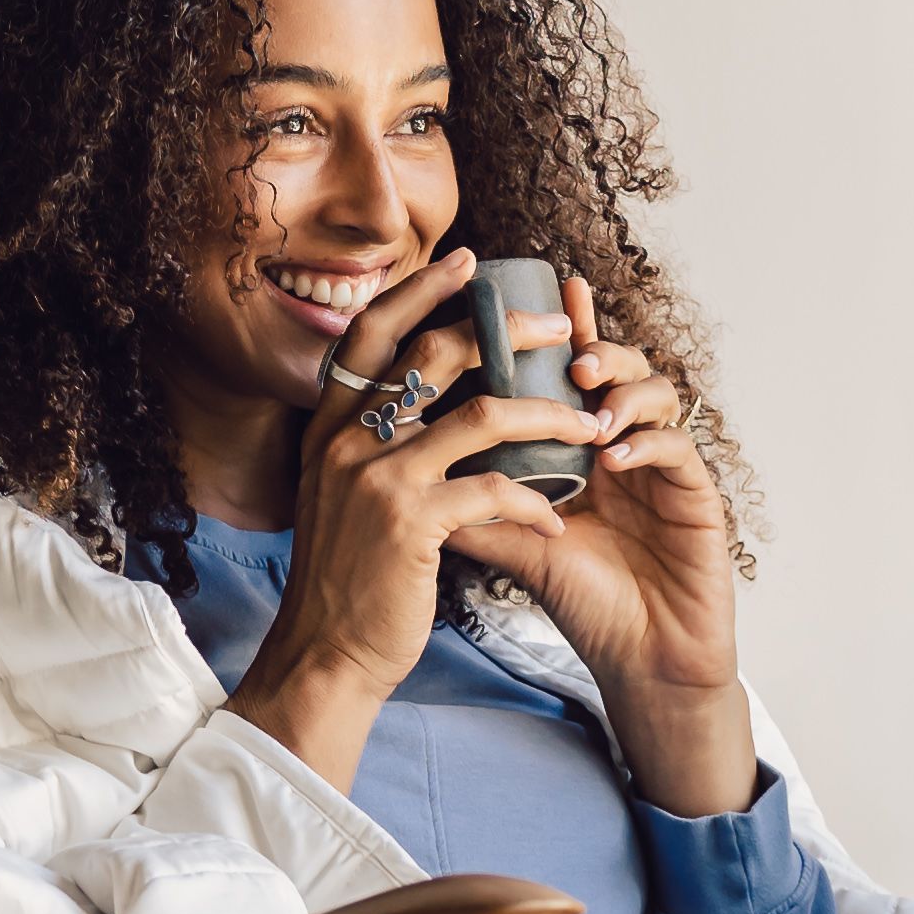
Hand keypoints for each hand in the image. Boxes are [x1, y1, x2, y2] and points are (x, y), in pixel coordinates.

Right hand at [219, 248, 607, 792]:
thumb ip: (373, 444)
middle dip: (504, 330)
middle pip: (432, 351)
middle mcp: (348, 439)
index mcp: (331, 425)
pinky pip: (495, 489)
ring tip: (588, 422)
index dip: (421, 288)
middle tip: (557, 329)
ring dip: (546, 413)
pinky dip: (534, 499)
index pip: (373, 331)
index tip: (468, 260)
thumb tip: (426, 400)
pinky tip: (555, 514)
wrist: (326, 652)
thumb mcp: (343, 494)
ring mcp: (378, 477)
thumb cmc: (349, 577)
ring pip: (481, 414)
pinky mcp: (413, 523)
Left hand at [464, 272, 757, 810]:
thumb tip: (400, 472)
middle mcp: (628, 445)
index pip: (569, 374)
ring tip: (588, 406)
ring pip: (657, 394)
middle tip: (567, 353)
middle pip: (620, 367)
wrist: (642, 661)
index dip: (557, 328)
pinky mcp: (697, 496)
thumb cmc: (585, 600)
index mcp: (585, 447)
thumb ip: (472, 505)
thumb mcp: (516, 545)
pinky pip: (678, 448)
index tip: (529, 289)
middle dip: (593, 346)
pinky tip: (613, 456)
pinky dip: (645, 443)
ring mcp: (665, 467)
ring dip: (622, 391)